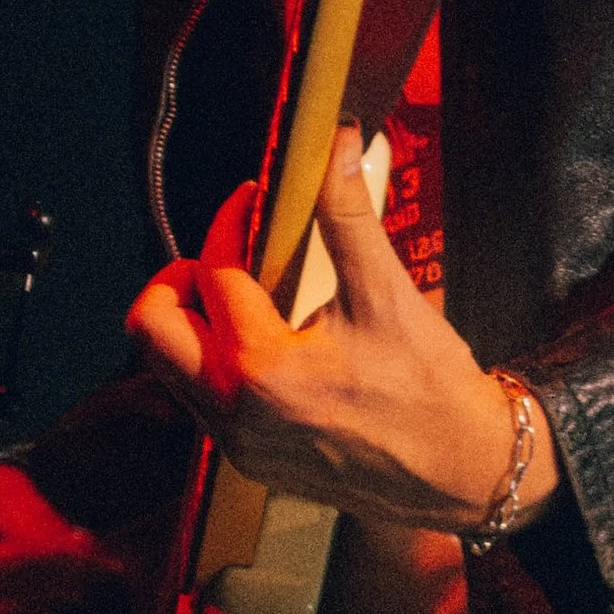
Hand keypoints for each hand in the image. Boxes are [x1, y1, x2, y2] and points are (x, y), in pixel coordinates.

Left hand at [124, 126, 558, 537]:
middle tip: (221, 257)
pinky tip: (262, 341)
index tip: (255, 198)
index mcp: (262, 367)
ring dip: (193, 324)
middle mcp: (234, 412)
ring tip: (241, 295)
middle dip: (175, 281)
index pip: (215, 272)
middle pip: (151, 330)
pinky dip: (215, 362)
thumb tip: (338, 139)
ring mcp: (237, 444)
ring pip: (169, 371)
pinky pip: (201, 402)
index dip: (230, 221)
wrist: (461, 473)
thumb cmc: (430, 388)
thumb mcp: (386, 294)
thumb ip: (348, 214)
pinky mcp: (249, 461)